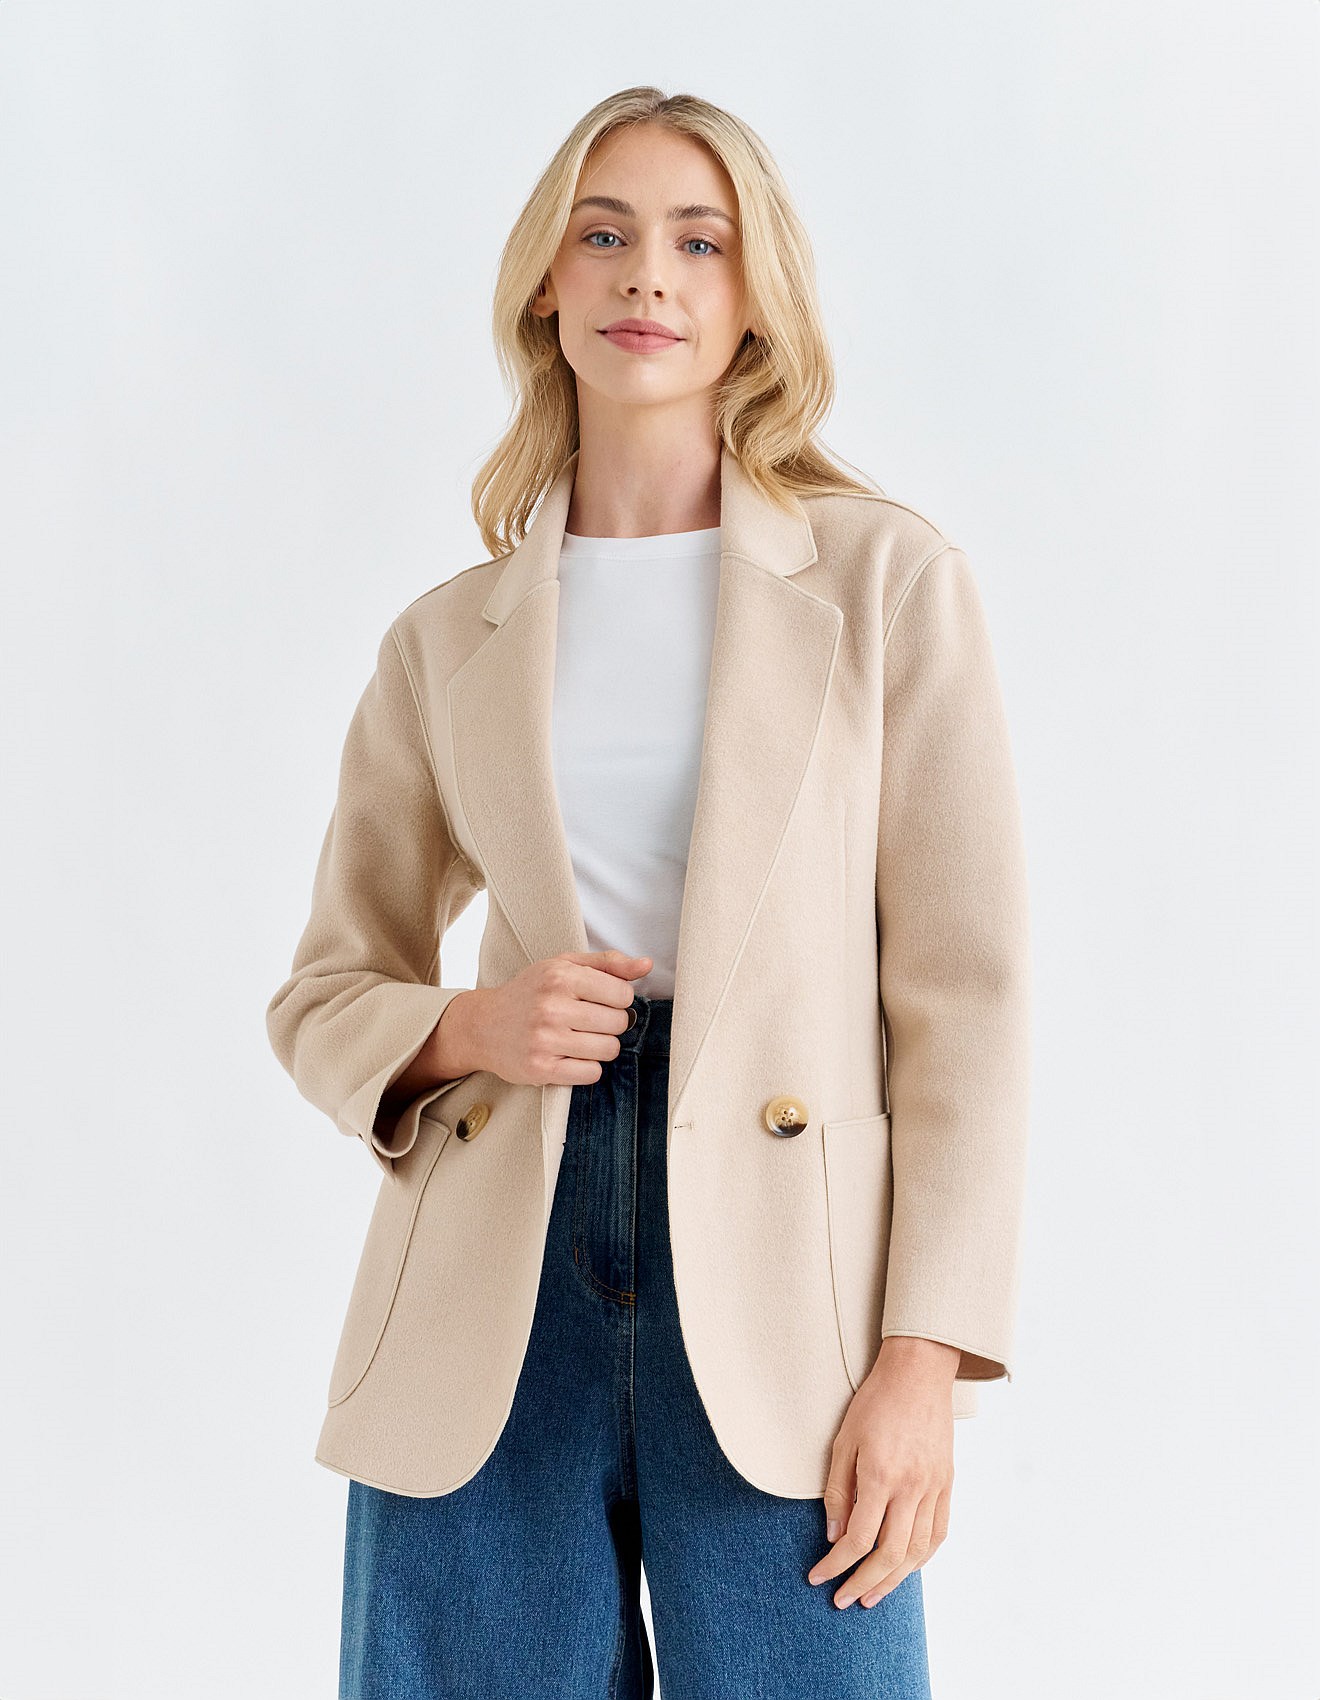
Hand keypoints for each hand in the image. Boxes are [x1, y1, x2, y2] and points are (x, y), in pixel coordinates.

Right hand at [466, 948, 652, 1086]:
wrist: (483, 1025)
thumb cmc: (530, 992)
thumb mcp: (564, 965)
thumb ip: (608, 963)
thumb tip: (646, 966)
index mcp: (561, 976)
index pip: (623, 994)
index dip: (618, 1000)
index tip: (600, 1001)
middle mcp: (552, 1006)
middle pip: (619, 1023)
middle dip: (610, 1023)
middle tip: (587, 1021)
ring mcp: (545, 1039)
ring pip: (609, 1049)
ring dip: (600, 1047)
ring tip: (579, 1038)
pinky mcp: (541, 1068)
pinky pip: (592, 1073)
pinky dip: (588, 1067)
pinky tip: (570, 1056)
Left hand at [807, 1338, 957, 1608]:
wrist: (919, 1372)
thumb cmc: (874, 1401)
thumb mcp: (843, 1440)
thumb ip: (837, 1490)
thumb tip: (833, 1535)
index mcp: (881, 1475)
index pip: (857, 1537)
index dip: (835, 1564)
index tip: (818, 1577)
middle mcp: (912, 1487)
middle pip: (889, 1554)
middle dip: (864, 1583)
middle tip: (843, 1601)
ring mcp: (934, 1487)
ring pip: (917, 1551)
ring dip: (894, 1579)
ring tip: (872, 1595)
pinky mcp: (947, 1483)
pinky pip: (939, 1533)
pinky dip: (922, 1557)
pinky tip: (906, 1567)